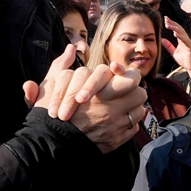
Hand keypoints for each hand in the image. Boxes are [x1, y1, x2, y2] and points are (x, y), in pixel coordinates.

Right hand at [27, 47, 147, 153]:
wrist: (50, 143)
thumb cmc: (51, 112)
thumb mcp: (52, 83)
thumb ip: (62, 63)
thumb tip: (71, 47)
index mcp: (99, 93)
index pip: (131, 79)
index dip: (127, 75)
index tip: (117, 74)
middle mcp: (111, 109)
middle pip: (139, 93)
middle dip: (133, 90)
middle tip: (124, 89)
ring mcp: (115, 126)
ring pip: (138, 110)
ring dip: (132, 105)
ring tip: (120, 104)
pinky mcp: (116, 140)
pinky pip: (133, 127)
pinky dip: (128, 122)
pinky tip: (117, 120)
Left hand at [161, 16, 190, 87]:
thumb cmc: (184, 60)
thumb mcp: (174, 53)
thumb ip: (168, 46)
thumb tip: (161, 39)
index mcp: (182, 40)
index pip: (176, 29)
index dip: (171, 24)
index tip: (165, 19)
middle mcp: (185, 40)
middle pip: (179, 29)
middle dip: (172, 23)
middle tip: (165, 19)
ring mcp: (188, 43)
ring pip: (182, 33)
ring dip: (175, 28)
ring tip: (168, 24)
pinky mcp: (190, 47)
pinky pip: (185, 40)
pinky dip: (180, 36)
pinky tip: (175, 33)